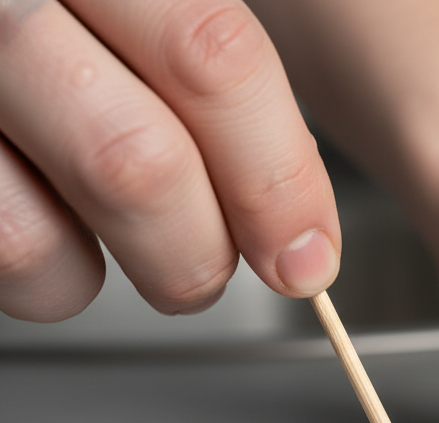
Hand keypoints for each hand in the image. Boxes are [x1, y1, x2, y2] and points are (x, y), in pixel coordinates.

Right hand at [0, 0, 338, 322]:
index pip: (214, 57)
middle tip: (206, 269)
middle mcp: (5, 3)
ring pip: (41, 237)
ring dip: (114, 278)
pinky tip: (46, 228)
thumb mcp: (136, 11)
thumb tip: (299, 225)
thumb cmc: (60, 20)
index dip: (277, 178)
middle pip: (137, 162)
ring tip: (127, 252)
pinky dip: (43, 276)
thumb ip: (209, 81)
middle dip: (201, 252)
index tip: (308, 254)